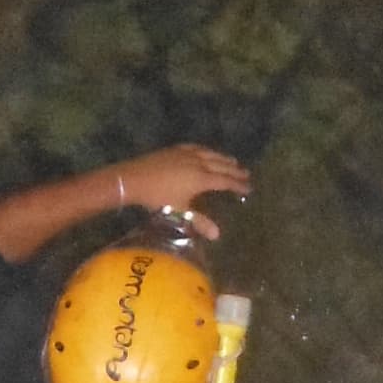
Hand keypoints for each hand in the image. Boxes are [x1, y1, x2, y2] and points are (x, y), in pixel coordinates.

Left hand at [119, 143, 251, 241]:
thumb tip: (217, 235)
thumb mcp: (179, 211)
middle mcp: (198, 163)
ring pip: (210, 154)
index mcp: (201, 178)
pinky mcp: (176, 149)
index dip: (238, 185)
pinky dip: (207, 150)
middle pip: (221, 165)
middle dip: (235, 170)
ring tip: (233, 161)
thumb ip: (199, 222)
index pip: (225, 181)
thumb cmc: (157, 198)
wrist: (133, 178)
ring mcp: (186, 154)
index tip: (249, 188)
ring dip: (223, 158)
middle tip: (247, 173)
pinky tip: (207, 152)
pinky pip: (197, 148)